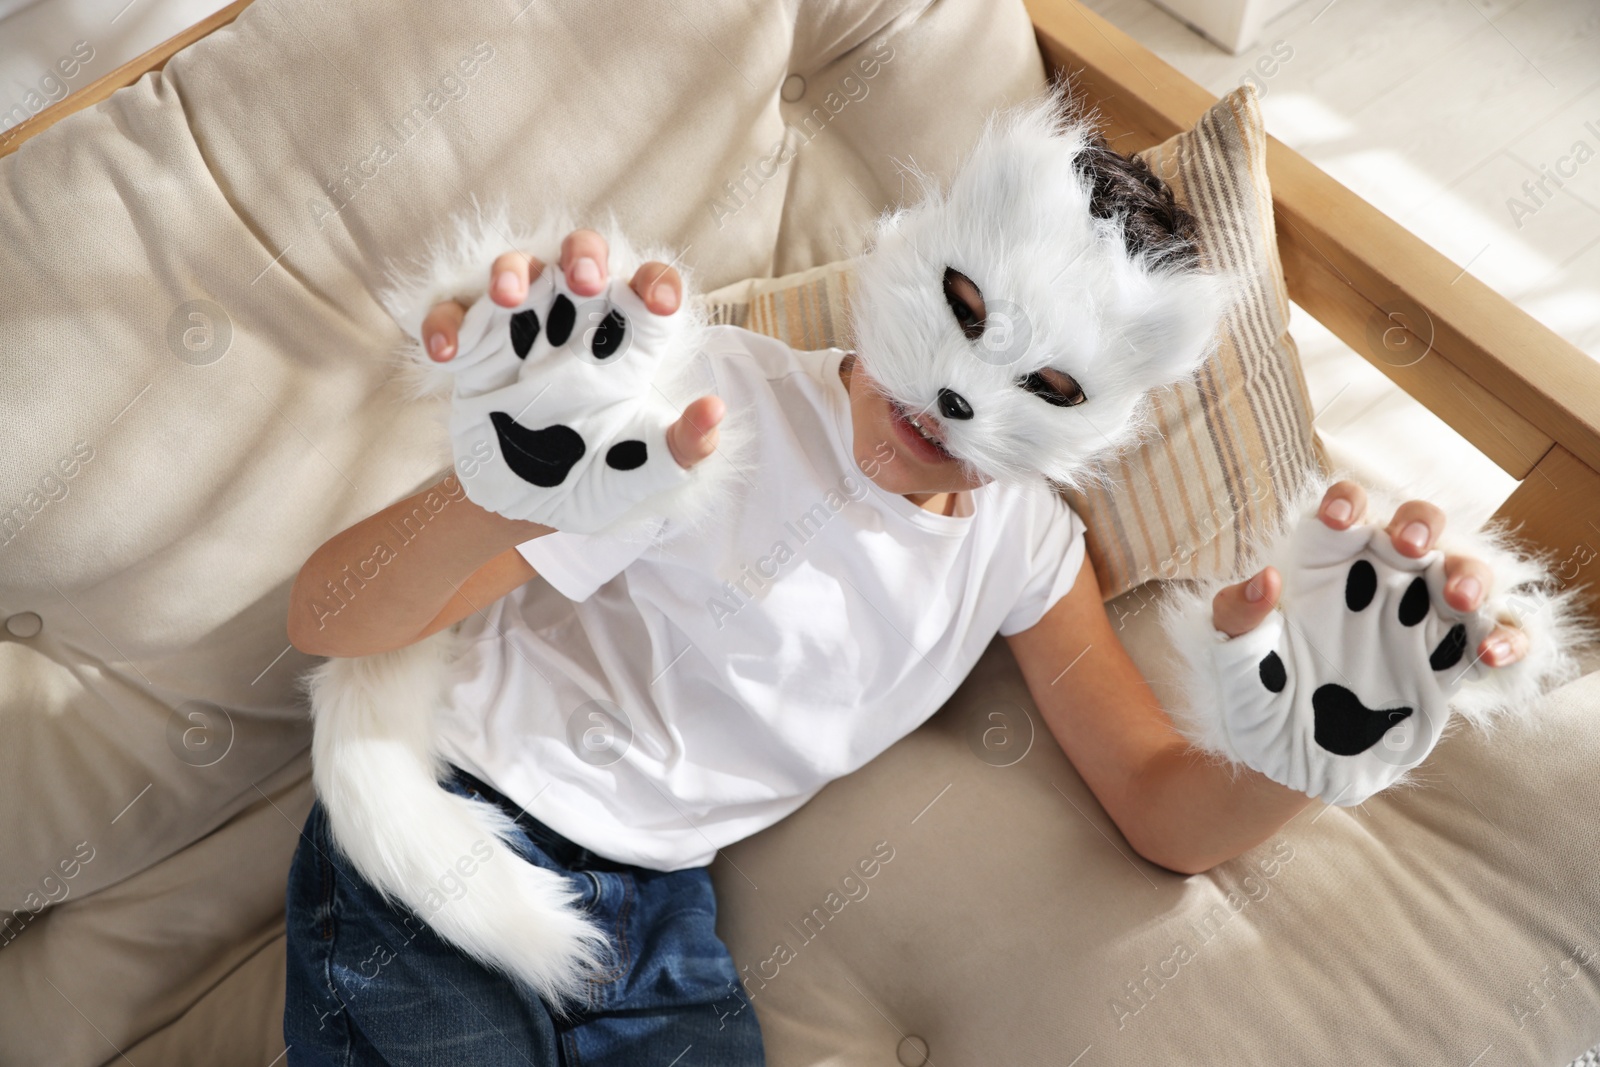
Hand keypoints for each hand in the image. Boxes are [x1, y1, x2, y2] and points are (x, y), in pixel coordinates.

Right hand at [419, 228, 722, 470]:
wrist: (526, 510)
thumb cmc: (596, 479)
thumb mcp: (643, 473)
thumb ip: (682, 448)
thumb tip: (715, 412)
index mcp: (627, 347)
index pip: (650, 292)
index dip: (657, 284)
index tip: (659, 305)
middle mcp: (577, 326)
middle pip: (584, 258)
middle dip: (584, 256)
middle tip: (584, 281)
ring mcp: (522, 332)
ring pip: (517, 269)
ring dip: (512, 271)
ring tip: (508, 297)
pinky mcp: (473, 351)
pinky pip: (453, 314)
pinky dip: (446, 323)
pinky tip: (447, 354)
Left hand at [1211, 480, 1527, 667]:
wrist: (1289, 760)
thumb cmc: (1259, 695)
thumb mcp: (1232, 657)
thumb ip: (1239, 615)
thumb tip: (1265, 578)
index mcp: (1324, 567)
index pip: (1344, 512)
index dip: (1347, 502)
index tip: (1338, 520)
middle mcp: (1376, 582)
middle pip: (1416, 526)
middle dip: (1422, 523)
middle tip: (1411, 547)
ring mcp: (1417, 619)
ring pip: (1465, 572)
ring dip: (1472, 575)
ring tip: (1460, 600)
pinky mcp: (1449, 661)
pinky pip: (1494, 635)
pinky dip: (1506, 637)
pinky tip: (1490, 654)